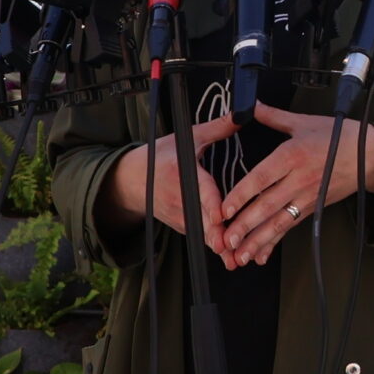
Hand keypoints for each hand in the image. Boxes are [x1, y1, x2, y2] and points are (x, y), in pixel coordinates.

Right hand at [98, 117, 239, 257]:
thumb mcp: (187, 138)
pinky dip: (218, 245)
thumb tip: (243, 115)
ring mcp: (180, 216)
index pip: (199, 193)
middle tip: (235, 250)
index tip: (219, 218)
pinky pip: (203, 236)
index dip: (210, 206)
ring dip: (220, 246)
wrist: (130, 180)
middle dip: (219, 237)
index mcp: (181, 174)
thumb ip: (217, 129)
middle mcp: (180, 199)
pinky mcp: (183, 227)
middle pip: (203, 222)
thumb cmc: (161, 157)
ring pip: (204, 234)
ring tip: (239, 258)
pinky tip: (235, 253)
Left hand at [218, 103, 373, 267]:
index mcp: (293, 155)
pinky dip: (275, 242)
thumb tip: (252, 107)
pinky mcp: (313, 208)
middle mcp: (299, 180)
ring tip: (241, 254)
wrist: (371, 155)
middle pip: (267, 206)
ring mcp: (307, 197)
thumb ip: (274, 117)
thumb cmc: (341, 137)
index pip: (262, 178)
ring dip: (258, 240)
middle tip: (226, 240)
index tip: (225, 208)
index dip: (242, 195)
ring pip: (278, 222)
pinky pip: (290, 227)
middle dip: (245, 225)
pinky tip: (262, 254)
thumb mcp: (305, 122)